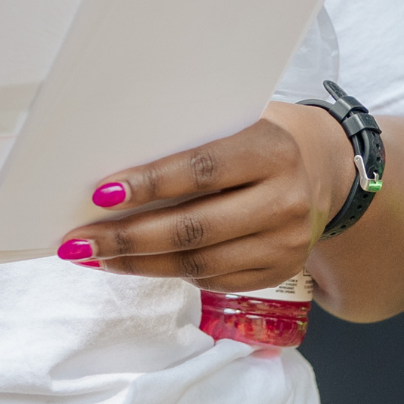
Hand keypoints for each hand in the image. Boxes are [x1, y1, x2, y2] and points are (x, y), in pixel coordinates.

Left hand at [59, 105, 351, 291]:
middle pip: (195, 228)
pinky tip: (133, 265)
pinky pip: (214, 281)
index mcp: (273, 149)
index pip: (202, 170)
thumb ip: (188, 140)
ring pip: (199, 264)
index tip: (101, 193)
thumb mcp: (236, 121)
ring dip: (139, 264)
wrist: (325, 168)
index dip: (149, 184)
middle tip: (79, 241)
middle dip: (128, 238)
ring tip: (95, 257)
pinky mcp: (280, 272)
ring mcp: (287, 243)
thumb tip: (113, 175)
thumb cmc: (258, 136)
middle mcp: (286, 199)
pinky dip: (168, 274)